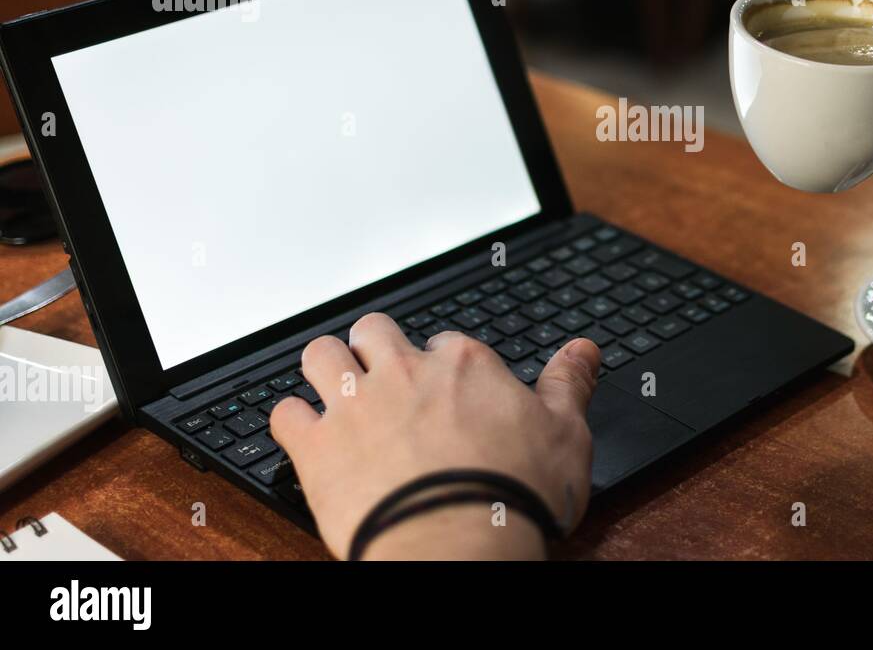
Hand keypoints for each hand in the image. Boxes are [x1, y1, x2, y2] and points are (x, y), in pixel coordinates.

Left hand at [270, 315, 600, 559]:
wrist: (457, 546)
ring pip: (321, 355)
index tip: (447, 390)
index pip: (443, 342)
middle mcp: (403, 372)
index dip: (443, 365)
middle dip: (376, 347)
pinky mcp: (316, 447)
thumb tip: (584, 350)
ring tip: (337, 389)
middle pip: (374, 331)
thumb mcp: (566, 435)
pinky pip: (284, 414)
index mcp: (463, 365)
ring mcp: (355, 405)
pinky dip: (292, 421)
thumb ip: (569, 385)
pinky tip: (305, 434)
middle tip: (385, 375)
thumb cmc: (513, 495)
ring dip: (327, 368)